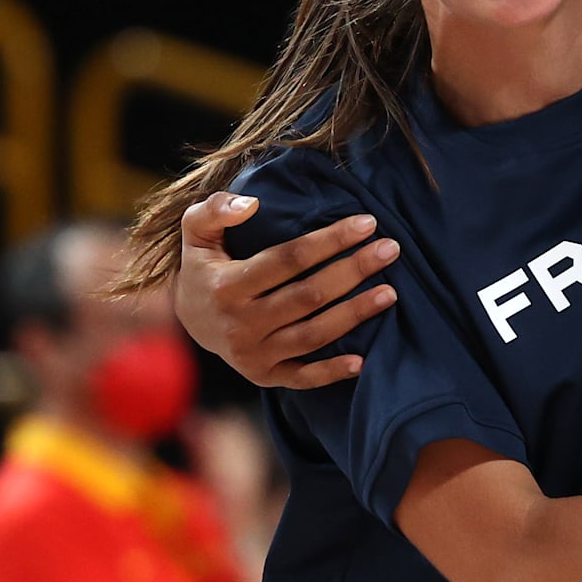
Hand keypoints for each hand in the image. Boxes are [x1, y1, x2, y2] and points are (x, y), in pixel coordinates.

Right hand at [176, 192, 401, 388]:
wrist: (190, 319)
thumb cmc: (205, 266)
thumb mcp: (197, 232)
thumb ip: (215, 210)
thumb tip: (251, 204)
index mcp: (227, 286)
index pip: (288, 260)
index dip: (330, 241)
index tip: (367, 223)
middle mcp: (240, 325)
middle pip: (308, 296)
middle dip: (353, 271)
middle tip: (391, 250)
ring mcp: (253, 355)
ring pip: (312, 335)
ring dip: (354, 315)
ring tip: (391, 292)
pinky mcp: (263, 377)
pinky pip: (302, 378)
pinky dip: (331, 372)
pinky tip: (362, 359)